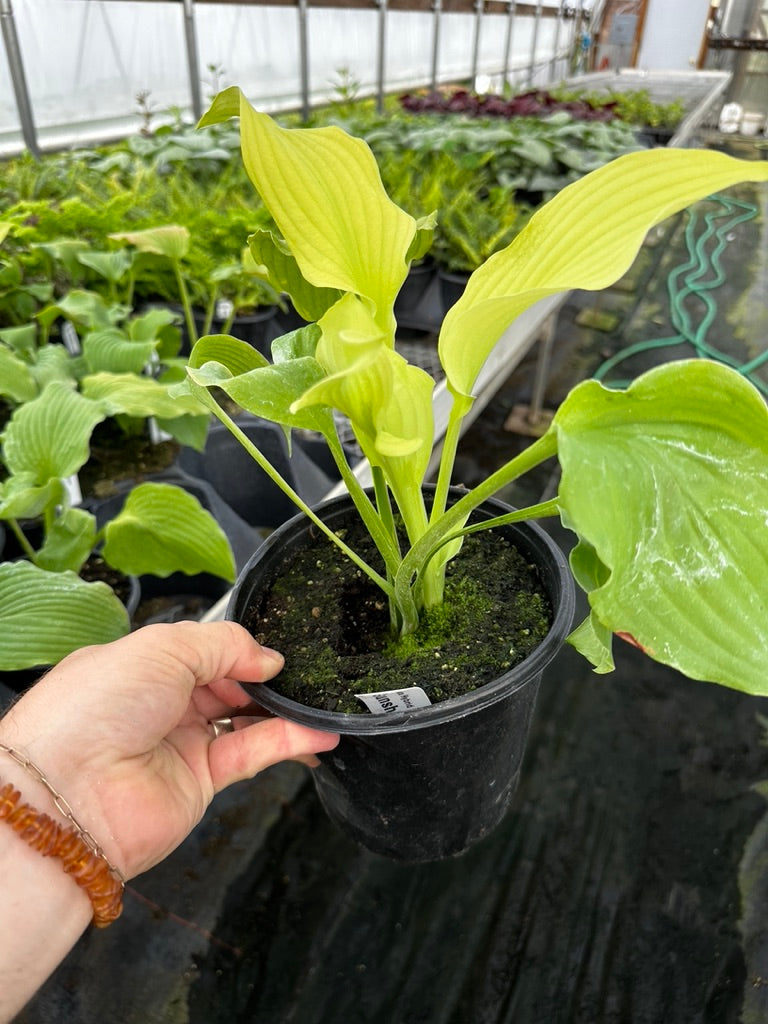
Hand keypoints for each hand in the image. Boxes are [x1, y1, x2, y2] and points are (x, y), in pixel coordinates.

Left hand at [0, 621, 338, 879]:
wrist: (68, 793)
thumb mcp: (163, 648)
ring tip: (321, 700)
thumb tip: (267, 658)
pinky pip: (252, 755)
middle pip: (228, 684)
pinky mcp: (201, 783)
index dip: (240, 648)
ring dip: (285, 710)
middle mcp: (162, 705)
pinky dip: (289, 742)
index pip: (203, 650)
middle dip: (264, 677)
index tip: (274, 648)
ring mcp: (182, 744)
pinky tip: (318, 733)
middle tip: (301, 672)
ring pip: (246, 720)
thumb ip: (225, 644)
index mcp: (143, 666)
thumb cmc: (98, 706)